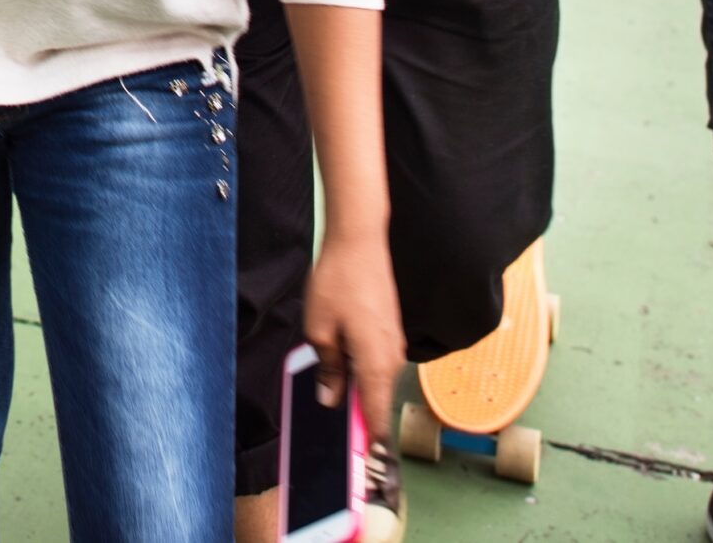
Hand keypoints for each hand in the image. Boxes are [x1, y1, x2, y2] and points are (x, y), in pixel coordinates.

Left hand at [304, 231, 404, 438]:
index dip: (371, 447)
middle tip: (336, 445)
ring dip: (357, 397)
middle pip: (376, 404)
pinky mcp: (388, 333)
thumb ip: (327, 368)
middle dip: (358, 424)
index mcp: (376, 365)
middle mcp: (391, 360)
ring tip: (332, 409)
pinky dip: (360, 376)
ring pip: (374, 383)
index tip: (364, 471)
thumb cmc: (338, 282)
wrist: (360, 241)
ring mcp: (393, 345)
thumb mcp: (320, 329)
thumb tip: (331, 399)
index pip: (376, 418)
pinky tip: (339, 373)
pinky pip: (375, 365)